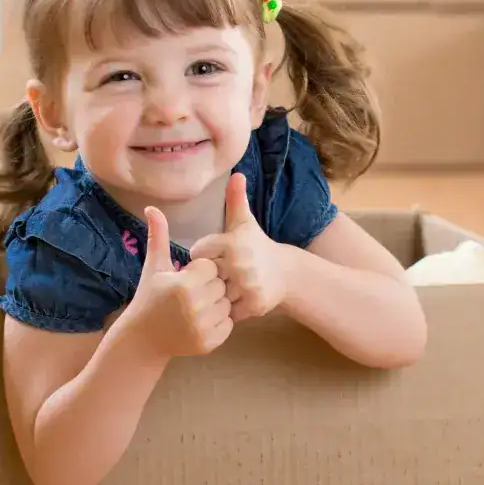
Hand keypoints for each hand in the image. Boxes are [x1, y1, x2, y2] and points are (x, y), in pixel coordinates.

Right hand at [124, 206, 232, 356]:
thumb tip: (152, 207)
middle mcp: (195, 306)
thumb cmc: (149, 298)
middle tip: (193, 294)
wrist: (143, 339)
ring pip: (227, 305)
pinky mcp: (209, 343)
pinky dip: (219, 323)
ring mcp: (203, 327)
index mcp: (183, 285)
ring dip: (217, 305)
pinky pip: (229, 325)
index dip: (200, 271)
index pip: (211, 266)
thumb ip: (158, 237)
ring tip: (197, 307)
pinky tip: (202, 321)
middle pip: (221, 285)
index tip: (187, 278)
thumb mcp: (154, 267)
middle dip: (210, 287)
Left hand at [191, 173, 287, 321]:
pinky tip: (235, 300)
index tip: (209, 257)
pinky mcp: (255, 304)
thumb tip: (237, 173)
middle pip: (205, 276)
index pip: (197, 253)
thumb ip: (235, 199)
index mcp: (231, 243)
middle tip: (218, 275)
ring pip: (216, 295)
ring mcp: (247, 286)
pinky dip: (229, 310)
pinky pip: (229, 311)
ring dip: (217, 295)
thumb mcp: (244, 222)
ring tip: (225, 288)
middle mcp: (239, 264)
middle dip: (208, 278)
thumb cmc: (256, 245)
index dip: (200, 256)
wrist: (285, 272)